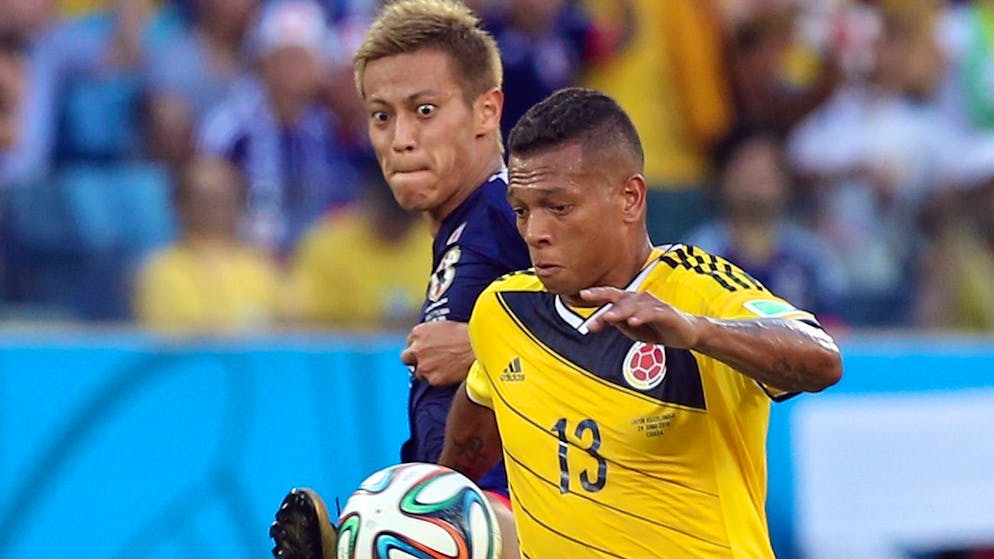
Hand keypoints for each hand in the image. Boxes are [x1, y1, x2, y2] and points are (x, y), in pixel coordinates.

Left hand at [400, 321, 473, 386]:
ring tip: (444, 368)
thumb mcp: (445, 326)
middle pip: (406, 358)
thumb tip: (432, 341)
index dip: (421, 346)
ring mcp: (423, 365)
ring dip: (428, 371)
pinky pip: (431, 381)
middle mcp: (417, 348)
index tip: (429, 349)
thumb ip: (432, 334)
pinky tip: (450, 373)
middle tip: (429, 361)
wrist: (480, 349)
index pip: (411, 341)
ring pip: (418, 372)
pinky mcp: (432, 379)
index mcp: (419, 332)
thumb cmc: (468, 334)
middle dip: (415, 360)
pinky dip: (439, 379)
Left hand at [580, 287, 705, 348]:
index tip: (579, 295)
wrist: (685, 333)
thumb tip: (600, 319)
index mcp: (630, 301)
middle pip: (618, 295)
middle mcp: (640, 299)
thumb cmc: (656, 328)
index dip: (595, 294)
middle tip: (586, 295)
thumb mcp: (632, 330)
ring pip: (633, 305)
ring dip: (619, 310)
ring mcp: (653, 304)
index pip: (610, 296)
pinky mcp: (666, 312)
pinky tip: (633, 321)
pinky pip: (652, 313)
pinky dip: (642, 316)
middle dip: (601, 295)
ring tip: (607, 317)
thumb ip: (618, 323)